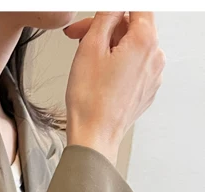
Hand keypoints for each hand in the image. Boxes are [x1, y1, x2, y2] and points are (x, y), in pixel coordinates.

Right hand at [63, 12, 164, 163]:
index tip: (97, 18)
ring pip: (132, 48)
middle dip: (106, 29)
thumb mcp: (90, 48)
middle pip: (132, 27)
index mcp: (144, 40)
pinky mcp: (146, 90)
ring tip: (88, 62)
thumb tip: (112, 8)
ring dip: (110, 48)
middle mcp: (155, 56)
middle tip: (79, 38)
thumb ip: (104, 17)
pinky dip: (117, 67)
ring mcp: (153, 75)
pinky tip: (99, 78)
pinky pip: (133, 68)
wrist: (94, 136)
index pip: (136, 7)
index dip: (112, 10)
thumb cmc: (90, 101)